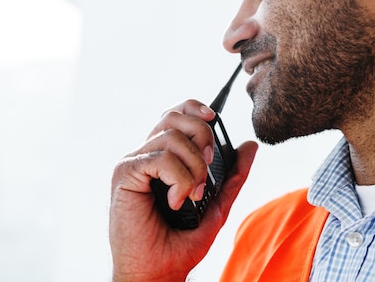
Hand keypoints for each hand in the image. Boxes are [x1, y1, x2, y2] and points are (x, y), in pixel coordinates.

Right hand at [109, 99, 257, 281]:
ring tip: (191, 195)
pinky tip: (176, 201)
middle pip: (174, 117)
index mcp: (162, 158)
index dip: (195, 109)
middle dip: (202, 137)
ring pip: (172, 137)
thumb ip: (233, 176)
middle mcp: (145, 156)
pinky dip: (179, 180)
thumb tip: (249, 145)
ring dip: (194, 168)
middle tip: (208, 168)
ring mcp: (133, 164)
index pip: (175, 115)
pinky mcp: (125, 174)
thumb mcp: (216, 205)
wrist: (157, 271)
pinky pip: (162, 158)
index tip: (214, 118)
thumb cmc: (179, 243)